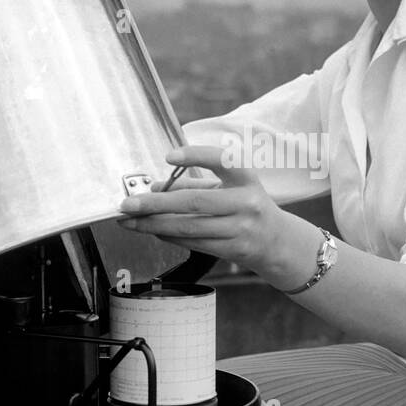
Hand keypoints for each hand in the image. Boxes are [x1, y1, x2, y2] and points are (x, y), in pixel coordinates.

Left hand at [117, 145, 304, 275]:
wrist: (276, 241)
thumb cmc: (246, 206)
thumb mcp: (228, 186)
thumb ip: (192, 183)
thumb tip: (153, 186)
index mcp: (246, 177)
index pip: (222, 161)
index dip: (196, 156)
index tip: (169, 156)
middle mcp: (246, 202)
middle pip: (194, 202)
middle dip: (155, 204)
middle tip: (128, 204)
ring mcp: (241, 228)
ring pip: (188, 227)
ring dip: (154, 224)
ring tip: (130, 221)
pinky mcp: (233, 249)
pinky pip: (193, 243)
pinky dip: (168, 236)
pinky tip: (152, 230)